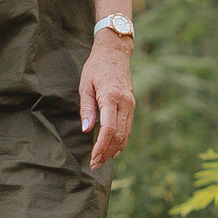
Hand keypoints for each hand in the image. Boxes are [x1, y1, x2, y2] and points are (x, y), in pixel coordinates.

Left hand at [79, 33, 134, 168]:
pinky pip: (128, 127)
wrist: (114, 53)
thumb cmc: (96, 67)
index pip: (109, 128)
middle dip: (107, 152)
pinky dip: (121, 140)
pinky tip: (113, 149)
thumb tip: (86, 130)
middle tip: (95, 164)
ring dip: (114, 149)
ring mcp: (131, 104)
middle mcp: (125, 102)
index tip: (93, 158)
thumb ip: (86, 109)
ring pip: (126, 133)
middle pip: (119, 135)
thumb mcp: (85, 85)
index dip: (101, 146)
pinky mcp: (132, 105)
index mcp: (111, 96)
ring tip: (102, 160)